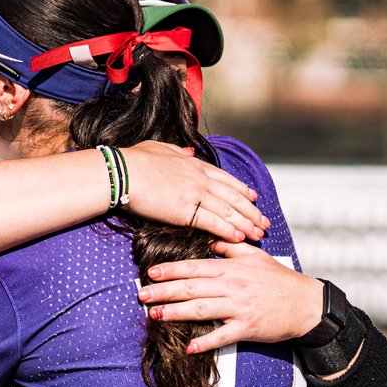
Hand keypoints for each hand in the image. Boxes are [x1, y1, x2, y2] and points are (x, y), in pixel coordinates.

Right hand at [119, 141, 269, 242]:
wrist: (122, 172)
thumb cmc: (134, 160)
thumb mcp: (160, 147)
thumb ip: (177, 151)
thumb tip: (188, 150)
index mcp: (194, 164)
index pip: (226, 179)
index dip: (242, 190)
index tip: (254, 198)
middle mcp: (199, 178)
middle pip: (233, 196)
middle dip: (251, 211)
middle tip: (264, 221)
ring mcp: (195, 194)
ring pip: (228, 211)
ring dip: (246, 223)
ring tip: (258, 234)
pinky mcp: (185, 210)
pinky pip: (213, 222)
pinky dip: (228, 231)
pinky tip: (239, 238)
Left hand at [136, 241, 323, 353]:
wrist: (306, 304)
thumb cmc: (279, 280)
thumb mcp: (255, 255)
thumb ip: (229, 246)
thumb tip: (208, 237)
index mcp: (232, 268)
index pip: (195, 267)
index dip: (171, 270)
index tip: (151, 272)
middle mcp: (233, 286)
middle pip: (192, 288)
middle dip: (164, 291)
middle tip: (142, 295)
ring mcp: (239, 308)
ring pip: (202, 309)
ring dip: (176, 313)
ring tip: (155, 315)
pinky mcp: (247, 327)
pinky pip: (222, 336)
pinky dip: (205, 342)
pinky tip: (188, 347)